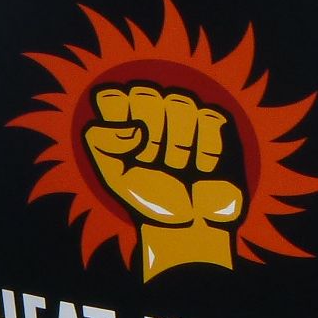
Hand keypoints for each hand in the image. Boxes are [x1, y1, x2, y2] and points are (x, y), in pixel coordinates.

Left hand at [82, 83, 243, 278]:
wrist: (186, 222)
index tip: (127, 154)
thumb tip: (135, 127)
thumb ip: (103, 143)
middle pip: (146, 95)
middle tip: (152, 163)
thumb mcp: (112, 174)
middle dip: (149, 137)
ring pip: (179, 103)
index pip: (111, 96)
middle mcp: (152, 106)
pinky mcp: (214, 122)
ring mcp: (183, 110)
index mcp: (122, 115)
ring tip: (177, 168)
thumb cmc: (146, 193)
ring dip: (177, 146)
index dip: (119, 125)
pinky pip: (208, 118)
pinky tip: (201, 167)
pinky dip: (204, 149)